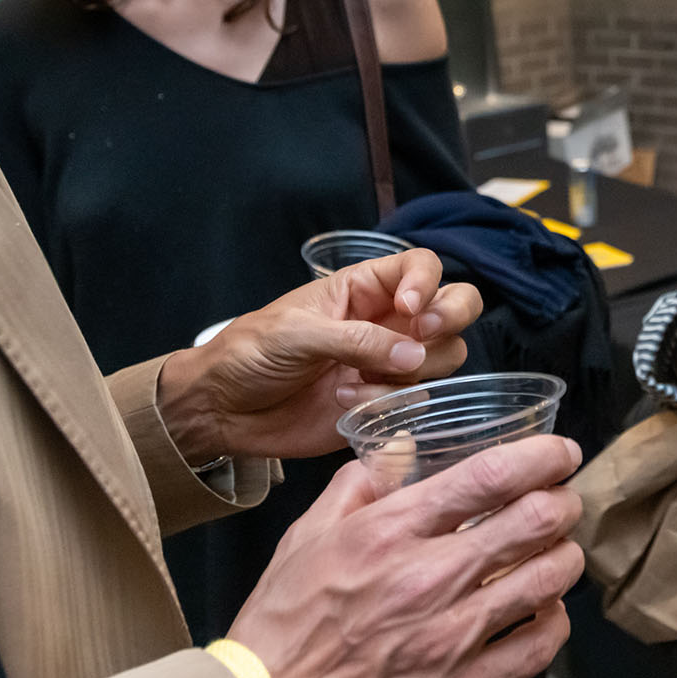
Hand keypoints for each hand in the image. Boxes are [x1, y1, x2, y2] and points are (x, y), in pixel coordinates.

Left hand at [158, 248, 476, 462]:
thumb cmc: (250, 354)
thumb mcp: (297, 335)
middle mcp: (386, 322)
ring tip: (356, 381)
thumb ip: (357, 340)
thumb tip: (415, 353)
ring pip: (443, 357)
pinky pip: (415, 400)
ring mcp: (388, 363)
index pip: (421, 267)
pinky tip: (348, 404)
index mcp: (363, 289)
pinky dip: (389, 404)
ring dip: (410, 371)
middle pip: (453, 307)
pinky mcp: (382, 402)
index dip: (428, 283)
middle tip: (424, 336)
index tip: (409, 309)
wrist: (223, 409)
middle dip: (451, 318)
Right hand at [228, 435, 583, 677]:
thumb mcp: (304, 540)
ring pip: (549, 579)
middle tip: (562, 500)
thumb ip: (359, 486)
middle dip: (563, 501)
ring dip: (565, 556)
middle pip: (536, 520)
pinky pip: (538, 647)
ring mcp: (452, 639)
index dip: (542, 455)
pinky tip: (543, 610)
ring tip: (557, 551)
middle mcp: (429, 579)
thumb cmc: (280, 634)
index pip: (490, 475)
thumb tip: (400, 448)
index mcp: (390, 533)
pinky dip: (554, 620)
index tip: (558, 453)